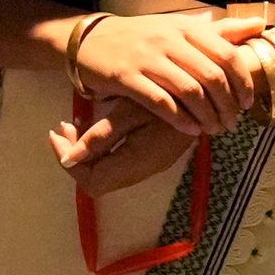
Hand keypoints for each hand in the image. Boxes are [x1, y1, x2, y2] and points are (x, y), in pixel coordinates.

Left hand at [51, 97, 196, 191]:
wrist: (215, 94)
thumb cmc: (174, 95)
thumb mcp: (132, 110)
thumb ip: (101, 136)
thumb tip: (69, 159)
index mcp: (138, 162)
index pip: (92, 181)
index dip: (69, 161)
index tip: (59, 132)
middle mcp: (144, 170)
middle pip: (98, 180)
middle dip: (75, 154)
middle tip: (66, 124)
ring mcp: (150, 164)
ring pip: (108, 171)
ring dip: (88, 151)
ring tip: (79, 122)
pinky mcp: (154, 155)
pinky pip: (120, 161)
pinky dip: (103, 147)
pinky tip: (99, 124)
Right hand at [68, 8, 268, 134]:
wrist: (92, 39)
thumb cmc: (144, 37)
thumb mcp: (181, 28)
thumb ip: (220, 31)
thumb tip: (260, 26)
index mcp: (187, 28)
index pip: (227, 55)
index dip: (243, 82)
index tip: (248, 103)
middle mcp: (169, 40)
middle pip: (212, 77)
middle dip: (227, 105)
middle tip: (232, 123)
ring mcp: (147, 58)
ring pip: (189, 92)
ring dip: (207, 116)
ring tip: (214, 129)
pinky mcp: (126, 77)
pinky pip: (160, 103)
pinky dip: (180, 120)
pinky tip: (191, 131)